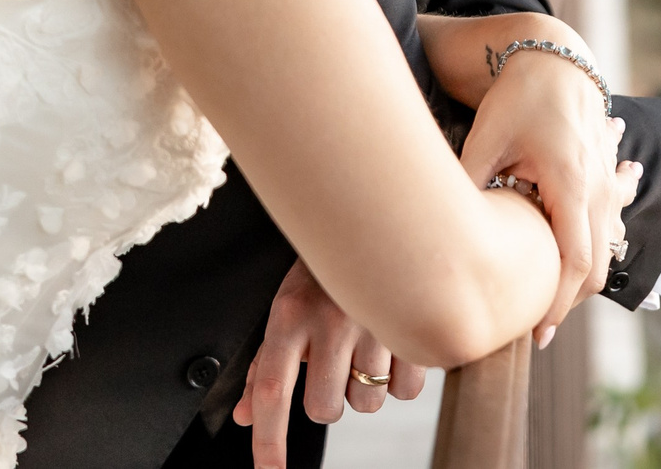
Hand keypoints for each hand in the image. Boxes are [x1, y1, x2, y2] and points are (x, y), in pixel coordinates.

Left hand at [234, 260, 426, 468]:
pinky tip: (391, 349)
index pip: (272, 391)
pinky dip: (399, 381)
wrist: (372, 219)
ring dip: (364, 389)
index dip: (269, 442)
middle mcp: (331, 322)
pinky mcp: (414, 327)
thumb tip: (247, 417)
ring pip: (367, 404)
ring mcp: (375, 325)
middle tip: (332, 366)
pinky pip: (406, 391)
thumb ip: (264, 367)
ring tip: (363, 351)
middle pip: (324, 409)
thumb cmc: (323, 272)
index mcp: (290, 316)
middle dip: (327, 399)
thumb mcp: (284, 311)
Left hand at [460, 56, 633, 335]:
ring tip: (548, 298)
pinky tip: (572, 258)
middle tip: (538, 326)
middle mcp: (597, 186)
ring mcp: (607, 180)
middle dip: (569, 300)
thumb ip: (470, 184)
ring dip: (581, 274)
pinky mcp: (607, 174)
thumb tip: (440, 231)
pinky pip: (610, 222)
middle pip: (596, 265)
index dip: (558, 303)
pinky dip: (595, 245)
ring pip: (606, 246)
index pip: (575, 261)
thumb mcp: (485, 138)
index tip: (537, 332)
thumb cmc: (518, 96)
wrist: (554, 56)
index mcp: (570, 181)